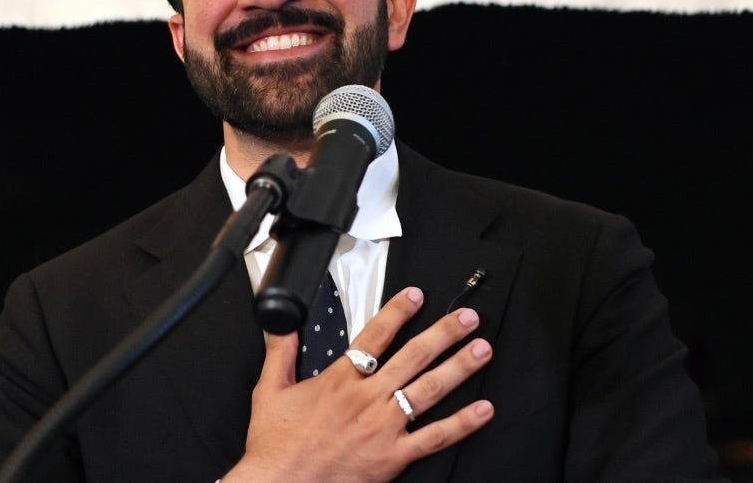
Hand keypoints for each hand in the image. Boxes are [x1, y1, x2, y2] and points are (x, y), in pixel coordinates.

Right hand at [222, 287, 494, 482]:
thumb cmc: (276, 446)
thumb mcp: (269, 391)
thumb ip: (280, 354)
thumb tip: (282, 327)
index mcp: (340, 381)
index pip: (375, 336)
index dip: (398, 312)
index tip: (417, 296)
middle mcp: (367, 399)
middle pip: (413, 356)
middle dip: (443, 333)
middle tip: (467, 318)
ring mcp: (384, 427)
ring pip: (429, 390)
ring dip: (459, 367)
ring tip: (482, 350)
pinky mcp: (393, 457)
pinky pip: (435, 437)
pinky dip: (462, 423)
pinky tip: (483, 410)